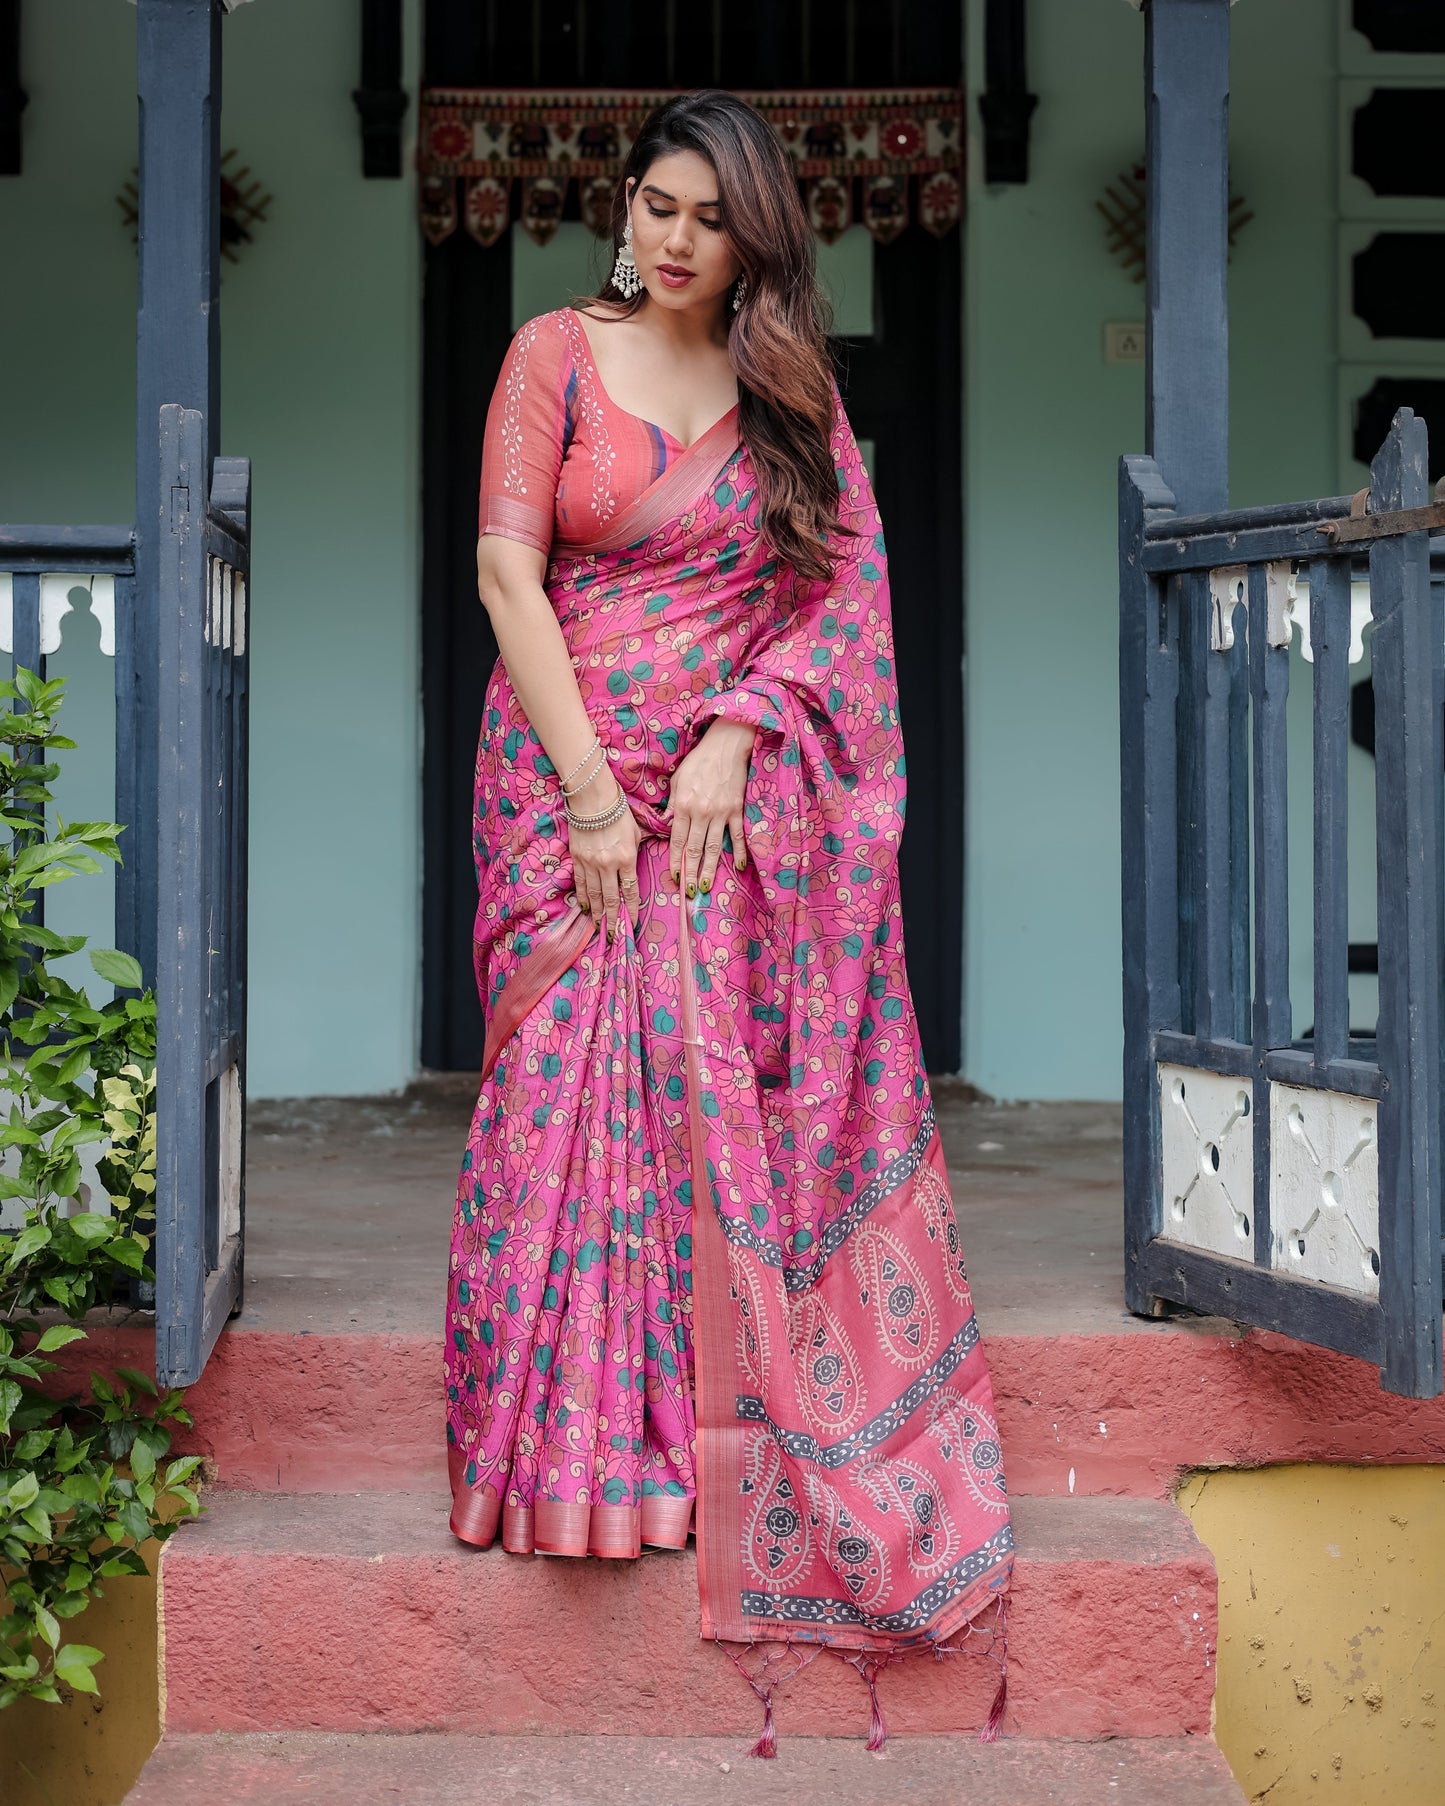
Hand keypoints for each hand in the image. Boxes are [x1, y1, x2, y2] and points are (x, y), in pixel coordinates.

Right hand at [569, 778, 643, 939]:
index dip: (631, 911)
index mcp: (627, 859)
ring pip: (593, 895)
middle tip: (614, 936)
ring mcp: (590, 863)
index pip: (630, 892)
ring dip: (597, 914)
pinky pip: (580, 883)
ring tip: (599, 928)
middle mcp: (608, 865)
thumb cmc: (619, 812)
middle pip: (610, 899)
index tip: (632, 925)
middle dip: (613, 919)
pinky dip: (582, 898)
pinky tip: (585, 909)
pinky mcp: (577, 859)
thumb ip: (637, 853)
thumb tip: (636, 869)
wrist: (592, 798)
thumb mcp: (636, 832)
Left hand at [666, 718, 756, 896]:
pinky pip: (737, 835)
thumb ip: (672, 803)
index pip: (678, 841)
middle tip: (689, 892)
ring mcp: (722, 813)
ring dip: (710, 869)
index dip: (676, 862)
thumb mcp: (678, 778)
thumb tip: (666, 823)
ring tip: (705, 886)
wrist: (727, 745)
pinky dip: (738, 852)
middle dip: (691, 873)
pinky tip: (737, 866)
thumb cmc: (699, 760)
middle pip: (695, 849)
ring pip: (714, 847)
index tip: (675, 878)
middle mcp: (702, 812)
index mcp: (684, 805)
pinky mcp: (737, 810)